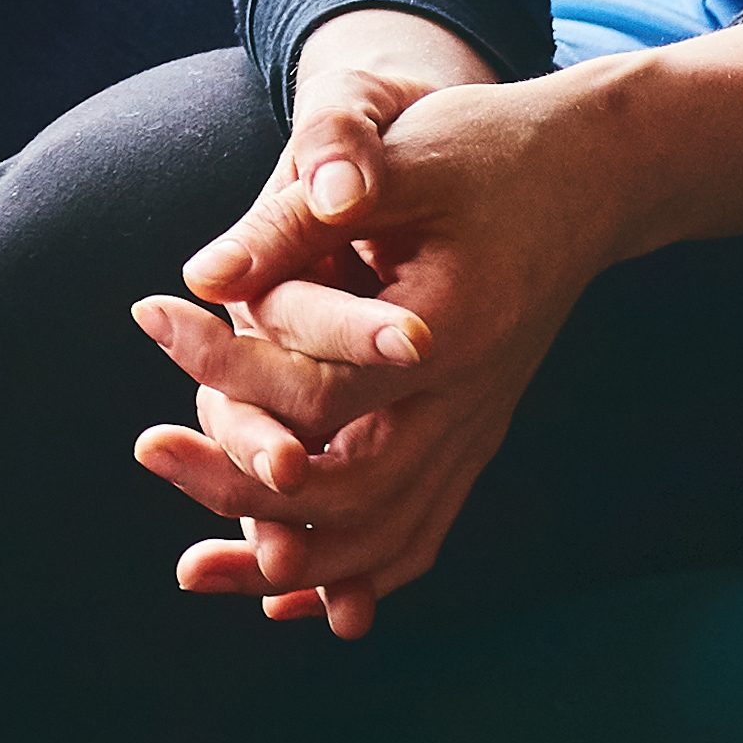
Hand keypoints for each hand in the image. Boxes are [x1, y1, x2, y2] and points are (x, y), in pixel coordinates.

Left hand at [128, 22, 585, 642]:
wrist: (594, 173)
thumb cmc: (487, 149)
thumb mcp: (400, 157)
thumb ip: (304, 213)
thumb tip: (205, 272)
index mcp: (449, 330)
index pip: (320, 388)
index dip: (225, 366)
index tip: (150, 313)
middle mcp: (468, 400)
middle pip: (346, 489)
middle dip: (236, 486)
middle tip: (149, 448)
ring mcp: (476, 430)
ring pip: (384, 536)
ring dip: (289, 561)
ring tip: (196, 569)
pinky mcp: (473, 438)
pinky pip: (417, 533)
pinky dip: (354, 573)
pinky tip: (289, 592)